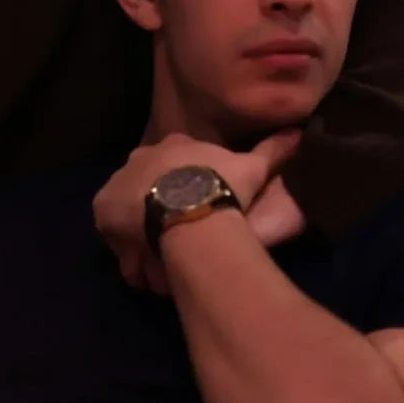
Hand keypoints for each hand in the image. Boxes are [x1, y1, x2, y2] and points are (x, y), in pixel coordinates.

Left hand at [93, 131, 300, 289]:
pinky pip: (115, 234)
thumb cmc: (221, 185)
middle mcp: (143, 157)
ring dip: (143, 235)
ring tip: (161, 264)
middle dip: (160, 213)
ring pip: (131, 213)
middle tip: (177, 241)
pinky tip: (144, 269)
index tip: (195, 212)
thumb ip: (272, 151)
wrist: (190, 205)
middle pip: (149, 189)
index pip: (176, 167)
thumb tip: (299, 134)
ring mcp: (121, 181)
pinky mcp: (105, 209)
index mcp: (175, 145)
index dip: (185, 191)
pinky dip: (128, 251)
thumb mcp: (252, 168)